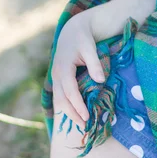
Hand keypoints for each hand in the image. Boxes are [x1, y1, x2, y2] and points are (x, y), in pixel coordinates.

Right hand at [51, 12, 105, 129]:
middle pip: (61, 100)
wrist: (72, 30)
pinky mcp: (58, 79)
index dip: (77, 105)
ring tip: (81, 124)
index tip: (86, 117)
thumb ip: (94, 64)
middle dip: (72, 114)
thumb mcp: (89, 47)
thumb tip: (101, 81)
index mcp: (63, 67)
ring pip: (59, 100)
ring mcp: (55, 78)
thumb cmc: (82, 38)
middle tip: (85, 127)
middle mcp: (56, 75)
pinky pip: (60, 96)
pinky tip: (75, 114)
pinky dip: (67, 106)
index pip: (69, 91)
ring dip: (69, 113)